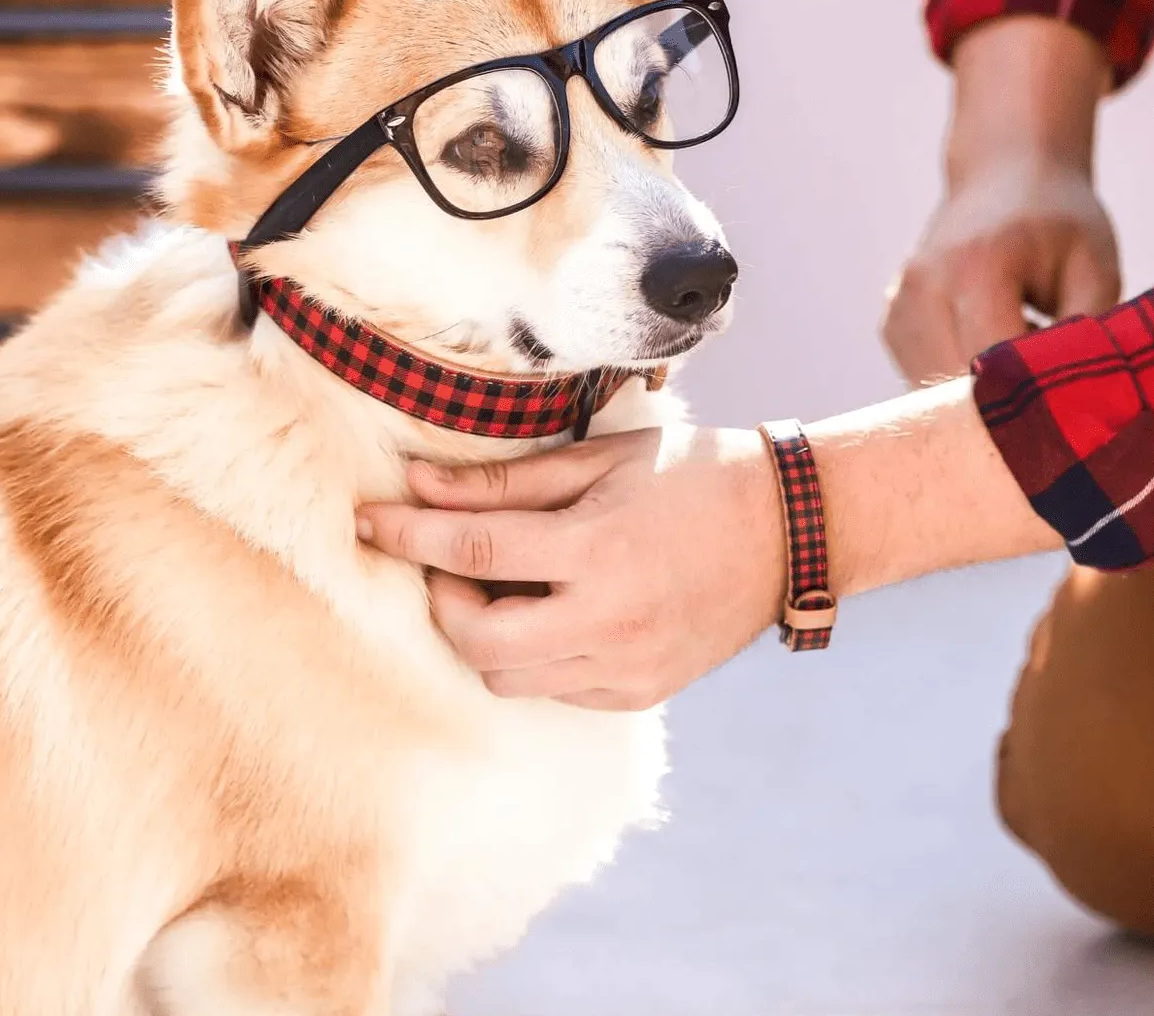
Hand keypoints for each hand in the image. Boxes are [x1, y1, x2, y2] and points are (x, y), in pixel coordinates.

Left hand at [356, 427, 786, 710]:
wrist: (789, 529)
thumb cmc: (692, 474)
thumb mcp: (600, 461)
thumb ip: (506, 481)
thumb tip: (421, 486)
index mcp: (598, 551)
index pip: (472, 552)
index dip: (406, 536)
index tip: (364, 521)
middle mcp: (609, 621)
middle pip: (477, 640)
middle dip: (443, 603)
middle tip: (451, 564)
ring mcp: (626, 667)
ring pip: (509, 677)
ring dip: (484, 633)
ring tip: (506, 586)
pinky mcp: (640, 693)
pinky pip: (554, 689)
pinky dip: (532, 655)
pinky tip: (552, 611)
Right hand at [884, 16, 1119, 383]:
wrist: (1004, 174)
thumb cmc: (1059, 222)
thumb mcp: (1095, 270)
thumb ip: (1083, 338)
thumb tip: (1068, 407)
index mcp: (975, 267)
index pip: (990, 365)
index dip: (1025, 403)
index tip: (1059, 418)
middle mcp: (922, 287)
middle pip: (952, 387)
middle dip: (997, 413)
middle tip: (1042, 409)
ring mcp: (898, 306)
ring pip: (929, 394)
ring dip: (972, 400)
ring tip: (1015, 365)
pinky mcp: (891, 324)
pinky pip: (920, 380)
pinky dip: (954, 385)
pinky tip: (988, 355)